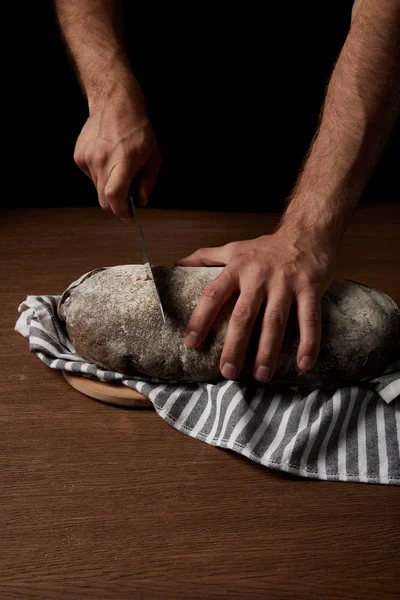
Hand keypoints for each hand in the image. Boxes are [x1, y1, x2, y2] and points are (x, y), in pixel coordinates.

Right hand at [74, 86, 160, 218]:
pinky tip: (107, 158)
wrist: (114, 103)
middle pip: (103, 199)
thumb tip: (140, 200)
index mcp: (123, 161)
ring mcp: (88, 158)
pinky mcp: (79, 156)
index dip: (121, 211)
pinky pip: (90, 176)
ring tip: (118, 167)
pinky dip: (100, 174)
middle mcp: (102, 160)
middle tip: (126, 199)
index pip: (114, 196)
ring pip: (97, 188)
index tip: (127, 216)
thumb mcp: (153, 156)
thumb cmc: (137, 129)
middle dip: (115, 204)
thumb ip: (148, 181)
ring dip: (108, 186)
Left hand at [176, 229, 335, 381]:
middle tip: (227, 371)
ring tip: (261, 375)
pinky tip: (304, 364)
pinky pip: (309, 318)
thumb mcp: (234, 248)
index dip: (201, 319)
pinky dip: (308, 342)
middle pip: (244, 314)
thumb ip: (205, 257)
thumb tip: (176, 265)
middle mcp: (259, 276)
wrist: (307, 231)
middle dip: (235, 345)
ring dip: (268, 350)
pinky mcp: (310, 287)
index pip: (213, 295)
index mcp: (237, 268)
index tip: (192, 343)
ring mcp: (286, 282)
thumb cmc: (267, 247)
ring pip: (275, 320)